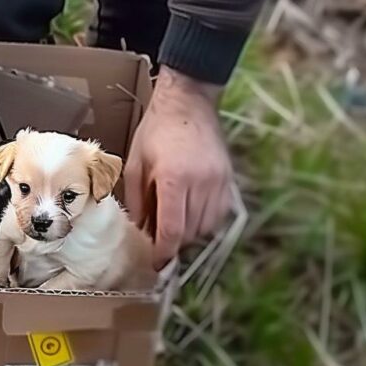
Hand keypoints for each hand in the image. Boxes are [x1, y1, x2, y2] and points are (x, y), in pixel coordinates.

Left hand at [124, 67, 232, 268]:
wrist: (188, 101)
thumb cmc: (157, 130)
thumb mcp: (136, 165)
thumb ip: (137, 201)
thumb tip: (141, 232)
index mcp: (174, 178)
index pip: (173, 230)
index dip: (164, 252)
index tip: (156, 263)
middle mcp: (201, 182)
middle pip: (191, 232)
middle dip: (174, 243)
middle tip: (158, 241)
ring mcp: (219, 181)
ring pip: (207, 226)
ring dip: (189, 233)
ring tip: (173, 224)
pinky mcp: (229, 179)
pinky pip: (218, 214)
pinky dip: (204, 221)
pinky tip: (190, 213)